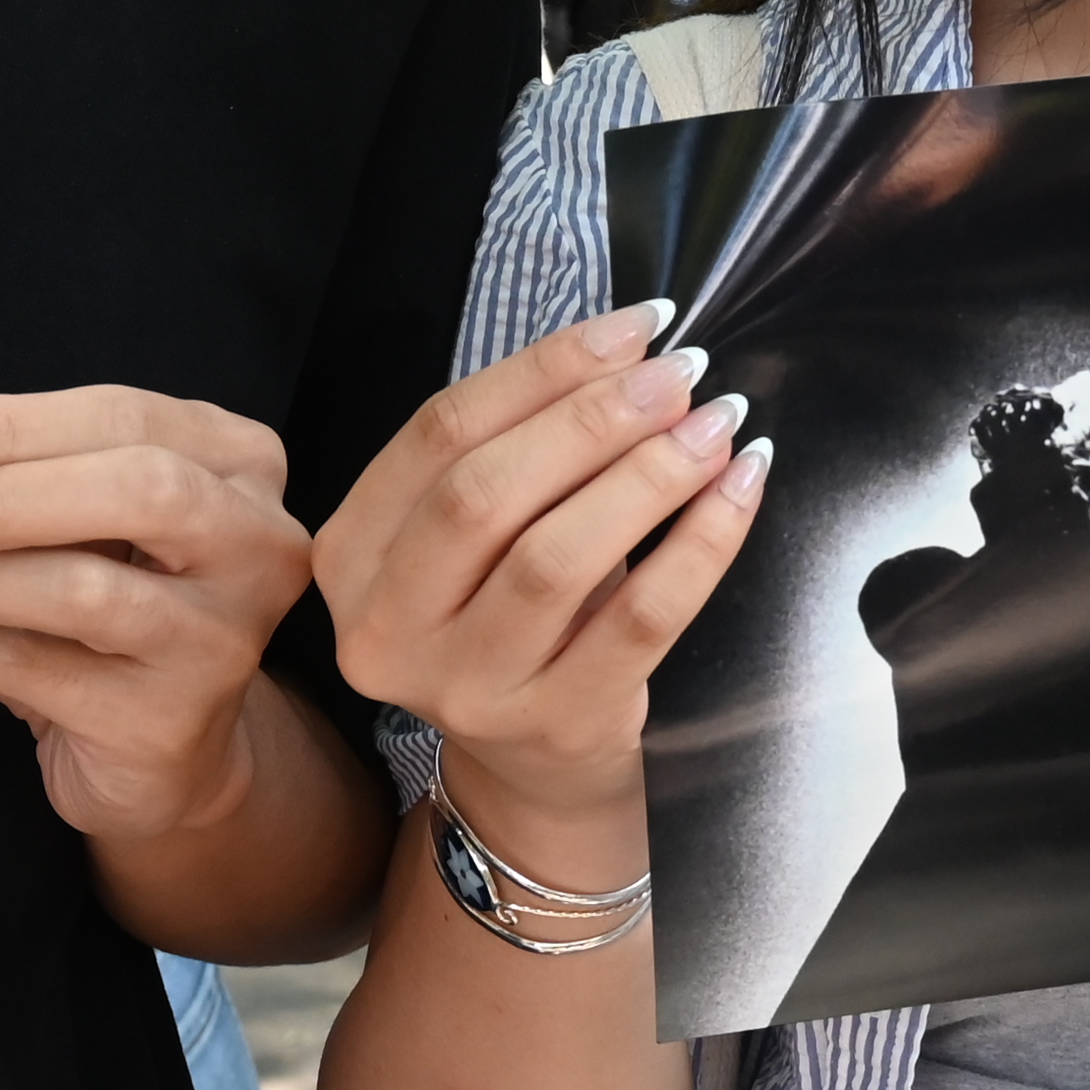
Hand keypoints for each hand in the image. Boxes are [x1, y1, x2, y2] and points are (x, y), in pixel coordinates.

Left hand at [0, 380, 317, 844]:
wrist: (165, 752)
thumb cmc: (116, 610)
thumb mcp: (73, 514)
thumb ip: (8, 453)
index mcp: (240, 460)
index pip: (121, 416)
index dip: (4, 422)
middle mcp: (256, 541)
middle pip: (132, 487)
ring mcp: (223, 636)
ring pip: (85, 588)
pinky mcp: (170, 720)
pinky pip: (40, 667)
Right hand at [316, 305, 761, 848]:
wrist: (534, 764)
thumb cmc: (512, 613)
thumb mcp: (480, 532)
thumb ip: (522, 443)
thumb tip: (631, 345)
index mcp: (350, 554)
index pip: (439, 433)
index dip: (543, 368)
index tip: (635, 325)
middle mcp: (385, 627)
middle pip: (483, 494)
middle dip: (593, 419)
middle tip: (679, 374)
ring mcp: (463, 687)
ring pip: (554, 559)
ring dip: (648, 475)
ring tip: (716, 425)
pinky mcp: (551, 724)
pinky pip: (639, 622)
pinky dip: (699, 544)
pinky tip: (739, 490)